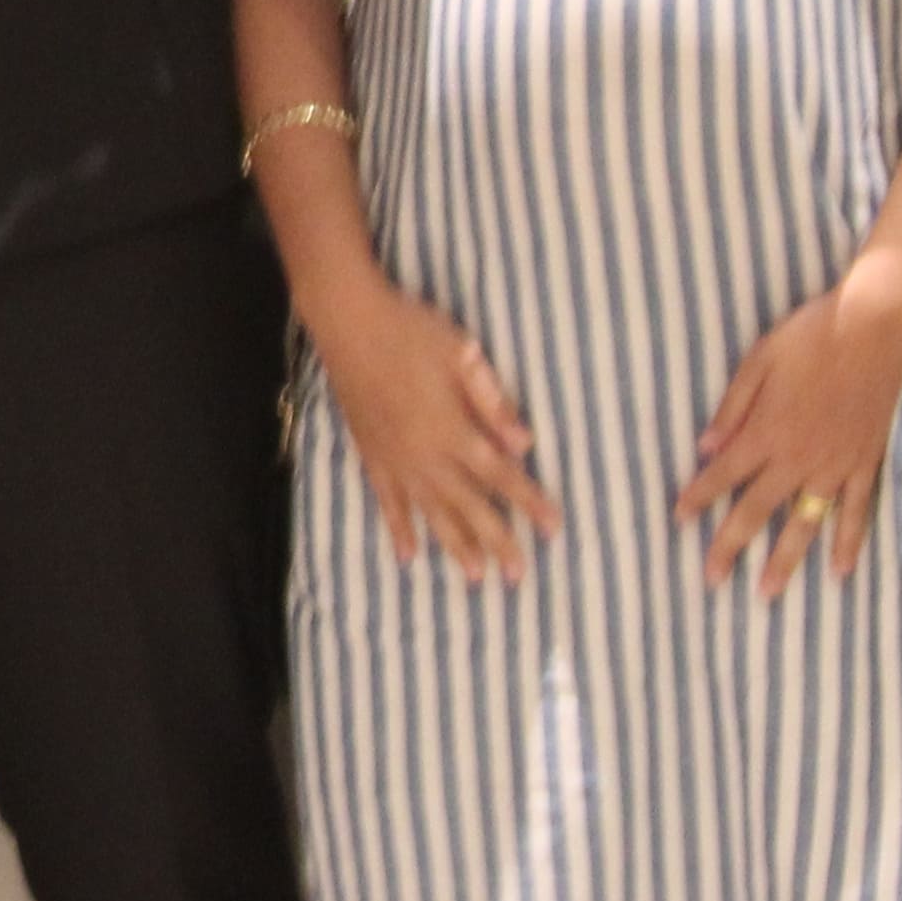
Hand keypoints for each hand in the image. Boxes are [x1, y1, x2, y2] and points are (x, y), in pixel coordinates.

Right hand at [304, 268, 557, 577]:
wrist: (348, 323)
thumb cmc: (411, 330)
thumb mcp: (461, 354)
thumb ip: (492, 401)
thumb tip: (525, 444)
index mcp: (452, 427)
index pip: (500, 474)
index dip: (529, 501)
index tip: (552, 528)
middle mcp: (425, 453)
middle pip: (469, 505)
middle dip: (498, 540)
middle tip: (519, 576)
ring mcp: (395, 459)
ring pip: (431, 512)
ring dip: (455, 546)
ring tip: (476, 578)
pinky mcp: (371, 455)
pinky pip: (387, 502)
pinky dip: (399, 530)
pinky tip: (409, 556)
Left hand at [678, 252, 901, 590]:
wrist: (874, 326)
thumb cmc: (811, 335)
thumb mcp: (759, 360)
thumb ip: (732, 407)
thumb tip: (704, 448)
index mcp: (765, 430)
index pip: (722, 474)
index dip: (698, 498)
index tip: (678, 520)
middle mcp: (797, 456)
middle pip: (756, 510)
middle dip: (729, 545)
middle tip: (711, 580)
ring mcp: (835, 464)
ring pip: (804, 522)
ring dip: (786, 560)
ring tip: (768, 592)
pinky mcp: (866, 461)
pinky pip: (856, 511)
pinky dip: (849, 542)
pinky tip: (841, 571)